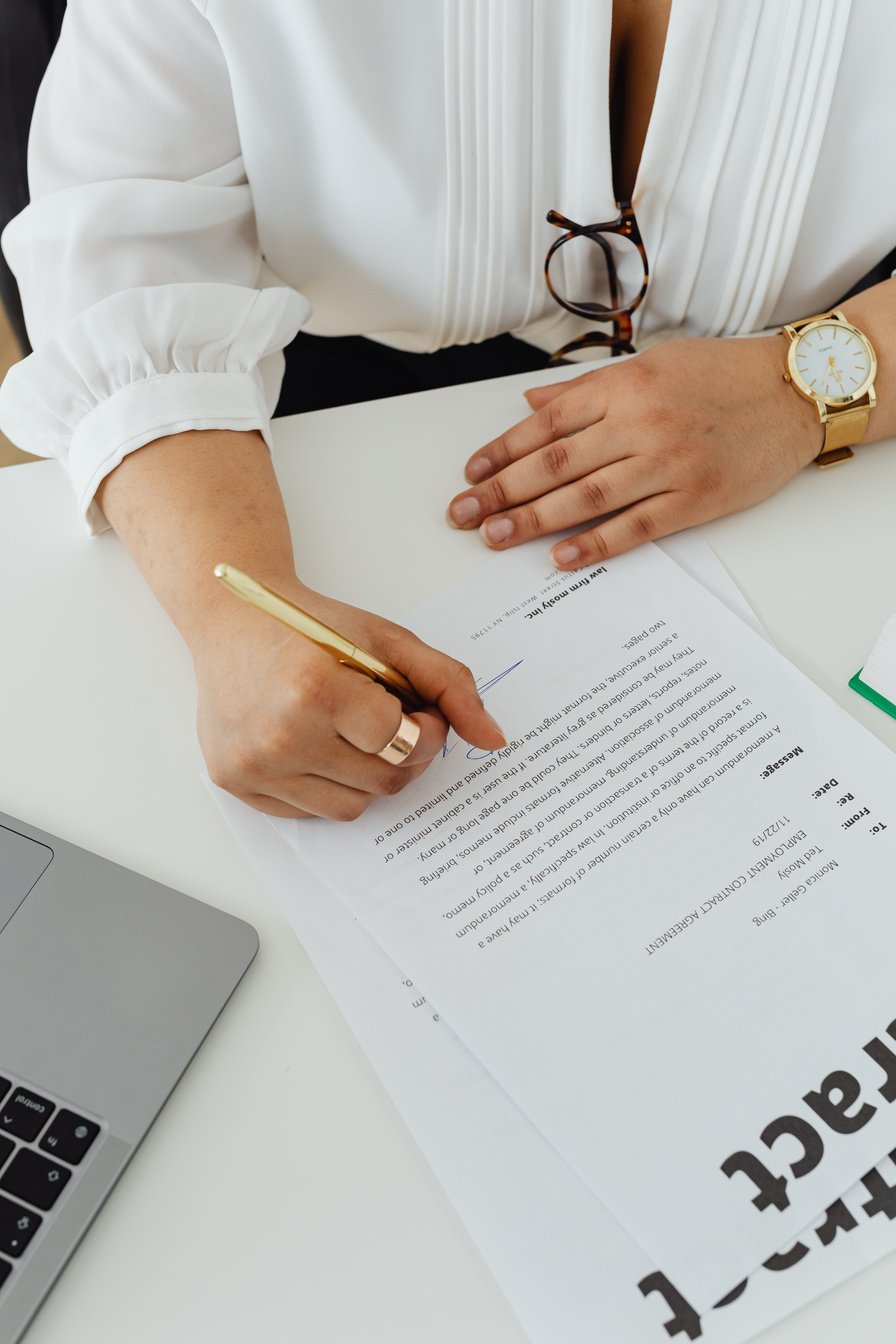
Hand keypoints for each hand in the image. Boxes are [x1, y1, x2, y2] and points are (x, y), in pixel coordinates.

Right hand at [193, 579, 504, 819]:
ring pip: (352, 807)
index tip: (416, 708)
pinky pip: (311, 812)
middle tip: (390, 720)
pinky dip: (327, 785)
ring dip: (368, 774)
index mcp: (315, 689)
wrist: (231, 619)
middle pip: (385, 780)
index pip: (403, 742)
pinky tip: (316, 743)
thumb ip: (449, 686)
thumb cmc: (311, 625)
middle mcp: (278, 735)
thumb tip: (494, 740)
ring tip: (350, 731)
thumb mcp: (387, 640)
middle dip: (405, 753)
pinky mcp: (235, 783)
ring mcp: (253, 766)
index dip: (425, 728)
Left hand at [446, 335, 823, 567]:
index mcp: (624, 385)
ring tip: (495, 537)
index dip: (501, 452)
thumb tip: (531, 404)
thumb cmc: (722, 374)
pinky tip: (560, 558)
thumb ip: (588, 389)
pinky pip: (635, 526)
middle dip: (502, 492)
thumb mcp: (652, 363)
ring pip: (586, 497)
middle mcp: (641, 422)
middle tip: (464, 516)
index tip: (470, 474)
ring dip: (534, 520)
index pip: (546, 424)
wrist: (796, 390)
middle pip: (554, 463)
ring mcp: (668, 462)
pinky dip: (595, 544)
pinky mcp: (695, 498)